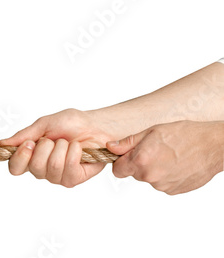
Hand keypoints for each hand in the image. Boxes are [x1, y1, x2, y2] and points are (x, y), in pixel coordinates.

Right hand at [0, 109, 116, 186]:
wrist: (94, 125)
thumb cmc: (70, 124)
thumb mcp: (43, 125)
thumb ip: (23, 136)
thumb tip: (2, 144)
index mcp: (31, 157)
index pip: (15, 168)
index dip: (20, 157)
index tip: (29, 143)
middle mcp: (42, 169)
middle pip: (34, 166)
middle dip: (46, 146)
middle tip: (54, 139)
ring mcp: (57, 176)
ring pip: (52, 166)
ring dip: (62, 147)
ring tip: (67, 142)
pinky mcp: (73, 179)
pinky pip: (69, 167)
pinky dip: (74, 152)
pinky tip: (77, 148)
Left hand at [107, 121, 223, 194]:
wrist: (213, 146)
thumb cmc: (185, 134)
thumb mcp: (151, 131)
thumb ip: (128, 142)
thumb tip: (111, 147)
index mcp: (141, 161)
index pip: (117, 170)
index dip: (121, 162)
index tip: (127, 156)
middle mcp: (150, 176)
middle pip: (134, 174)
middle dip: (139, 164)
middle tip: (155, 150)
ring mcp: (162, 186)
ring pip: (149, 178)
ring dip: (154, 169)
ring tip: (169, 156)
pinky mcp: (174, 191)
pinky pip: (163, 183)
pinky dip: (166, 175)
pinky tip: (177, 164)